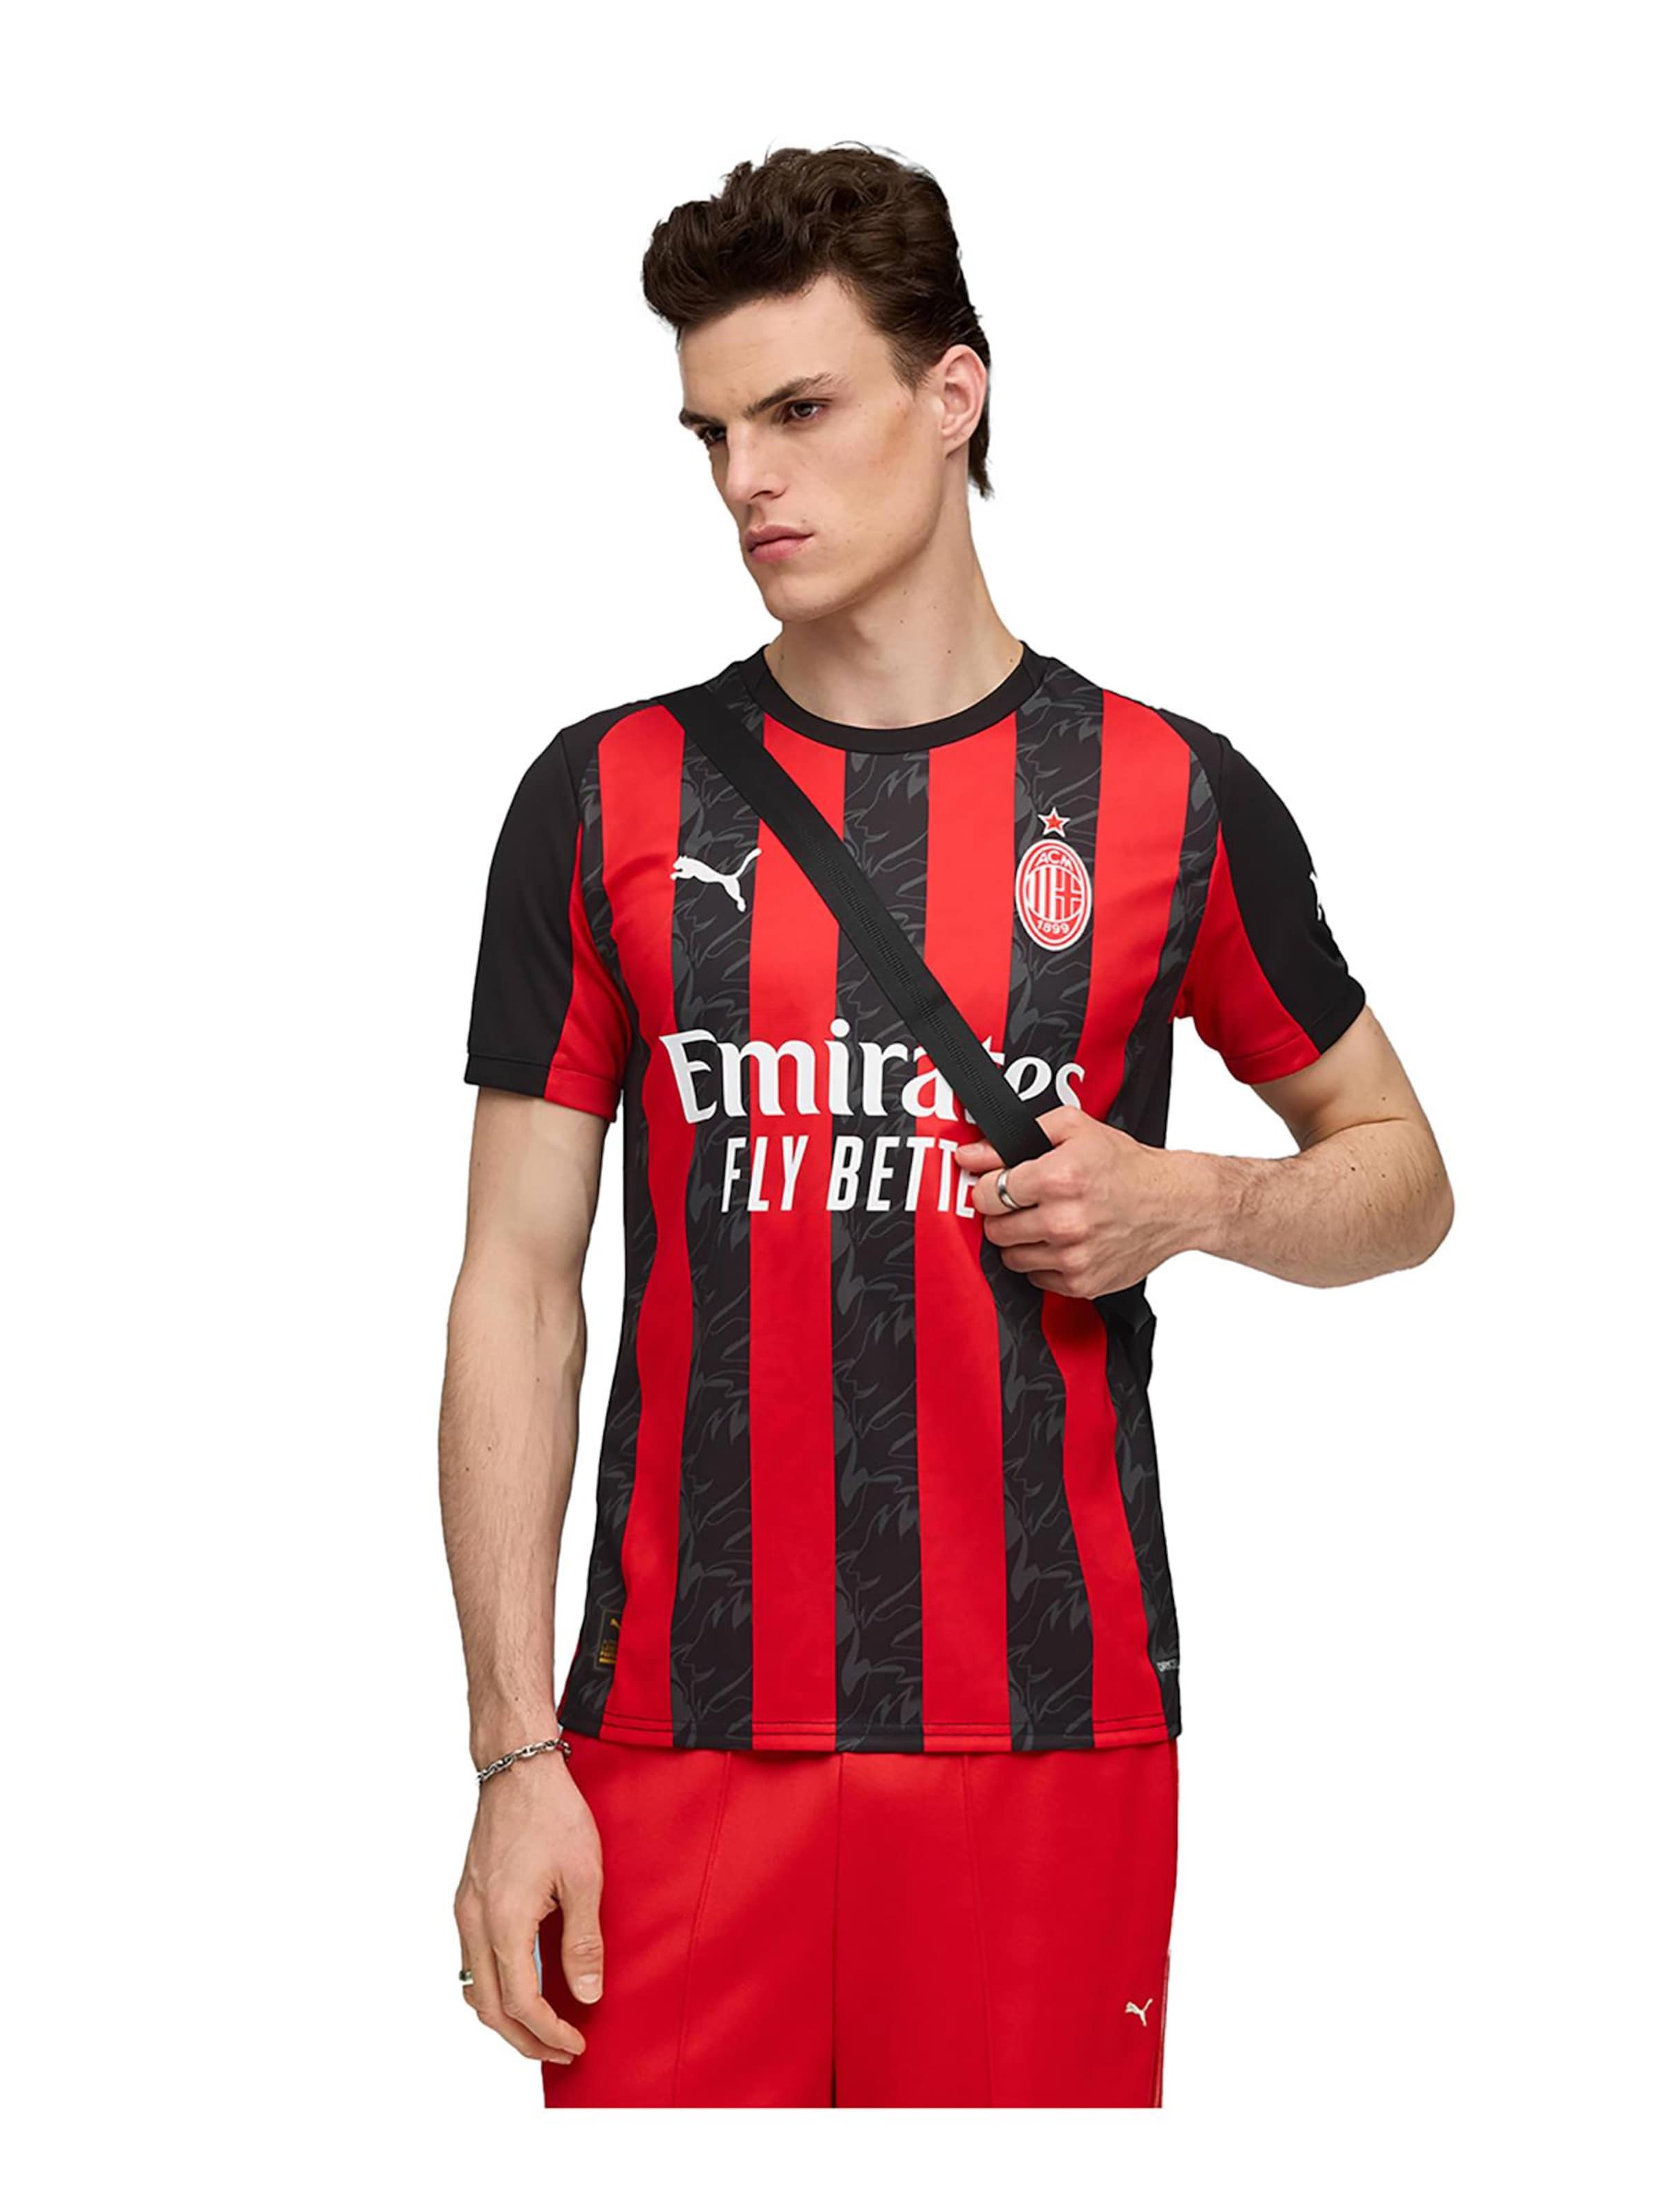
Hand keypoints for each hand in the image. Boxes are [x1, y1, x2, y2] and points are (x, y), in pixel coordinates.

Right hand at [454, 1753, 602, 2065]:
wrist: (517, 1770)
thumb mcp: (584, 1877)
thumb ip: (583, 1941)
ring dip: (504, 2018)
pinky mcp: (467, 1899)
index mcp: (504, 1922)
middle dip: (523, 2040)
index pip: (520, 2002)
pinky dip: (493, 1988)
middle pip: (488, 2008)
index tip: (576, 2045)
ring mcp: (465, 1910)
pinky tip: (520, 1985)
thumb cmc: (553, 1815)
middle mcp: (474, 1922)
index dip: (548, 2033)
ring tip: (540, 2030)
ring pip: (474, 1988)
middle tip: (559, 2053)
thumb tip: (587, 1995)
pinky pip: (471, 1961)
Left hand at [958, 1104, 1196, 1299]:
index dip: (989, 1185)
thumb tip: (970, 1155)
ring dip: (1020, 1240)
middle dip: (1003, 1214)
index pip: (988, 1193)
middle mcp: (1064, 1221)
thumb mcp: (1074, 1128)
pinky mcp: (1082, 1283)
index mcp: (1058, 1179)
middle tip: (1024, 1203)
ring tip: (1045, 1221)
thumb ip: (1014, 1137)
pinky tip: (1063, 1242)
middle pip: (995, 1228)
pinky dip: (1043, 1262)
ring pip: (1011, 1257)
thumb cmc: (1126, 1166)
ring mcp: (1073, 1257)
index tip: (999, 1183)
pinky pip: (1036, 1279)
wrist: (1175, 1204)